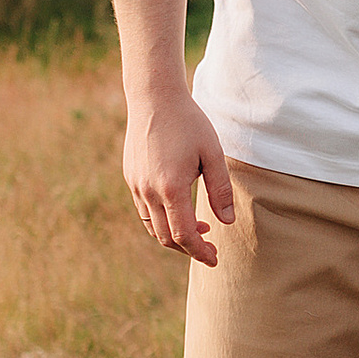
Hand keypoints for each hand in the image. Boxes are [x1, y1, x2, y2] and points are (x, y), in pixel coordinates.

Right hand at [121, 88, 234, 263]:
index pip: (184, 235)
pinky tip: (179, 210)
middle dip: (188, 249)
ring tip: (198, 230)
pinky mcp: (131, 178)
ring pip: (152, 227)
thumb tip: (227, 222)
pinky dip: (161, 220)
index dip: (200, 252)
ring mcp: (136, 185)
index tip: (214, 259)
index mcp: (171, 188)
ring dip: (174, 236)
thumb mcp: (213, 154)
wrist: (154, 98)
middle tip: (210, 249)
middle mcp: (149, 191)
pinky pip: (144, 211)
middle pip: (166, 237)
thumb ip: (220, 190)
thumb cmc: (188, 123)